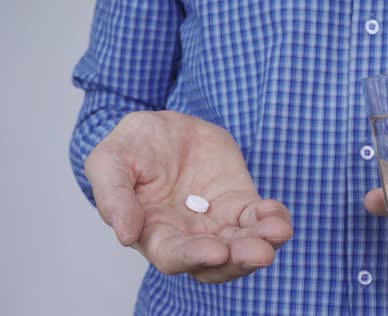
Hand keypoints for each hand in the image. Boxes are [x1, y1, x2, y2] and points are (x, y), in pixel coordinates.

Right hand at [84, 111, 292, 282]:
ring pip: (243, 244)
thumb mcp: (109, 162)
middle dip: (239, 259)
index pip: (174, 256)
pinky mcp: (239, 202)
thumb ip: (114, 197)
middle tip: (261, 252)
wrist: (163, 126)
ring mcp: (217, 221)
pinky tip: (277, 214)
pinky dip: (272, 219)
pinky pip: (259, 218)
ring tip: (278, 231)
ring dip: (263, 242)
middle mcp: (189, 236)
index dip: (194, 256)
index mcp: (154, 233)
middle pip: (217, 262)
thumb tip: (125, 234)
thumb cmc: (131, 148)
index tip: (216, 251)